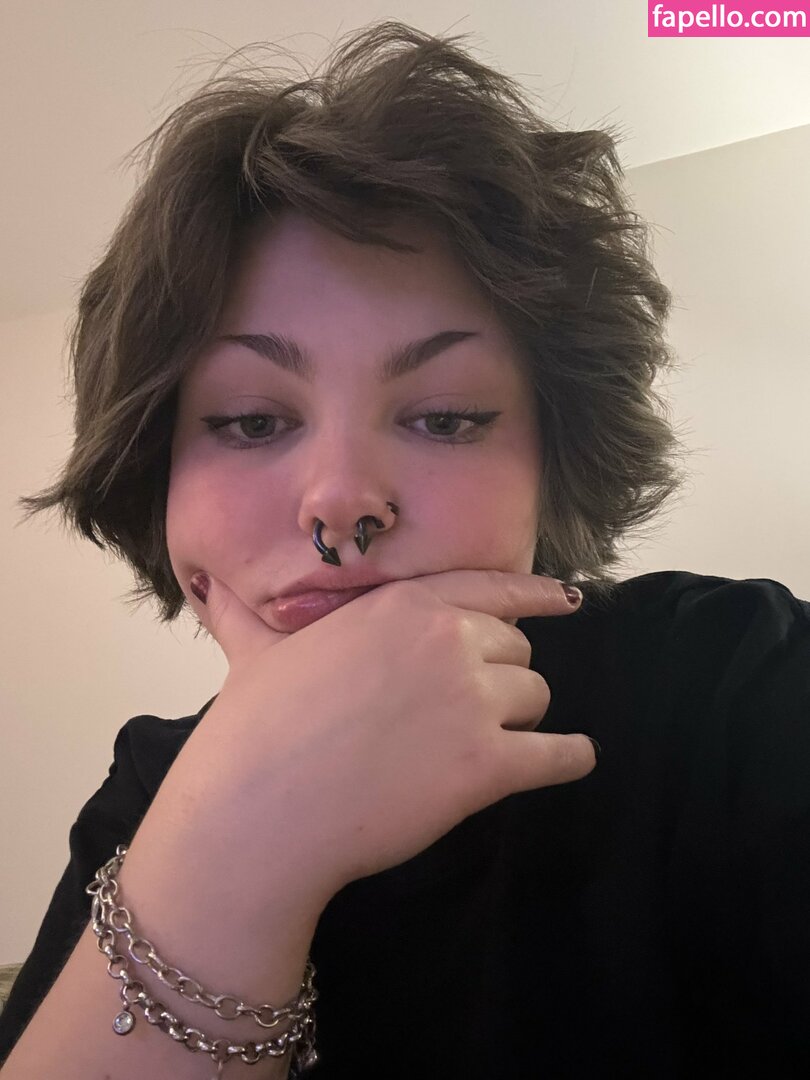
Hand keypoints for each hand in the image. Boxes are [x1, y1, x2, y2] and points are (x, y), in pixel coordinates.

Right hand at [155, 571, 595, 912]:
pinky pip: (559, 755)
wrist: (257, 811)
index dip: (536, 595)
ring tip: (481, 745)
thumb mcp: (255, 655)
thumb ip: (246, 616)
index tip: (568, 600)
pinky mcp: (488, 765)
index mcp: (402, 605)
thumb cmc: (253, 729)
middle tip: (459, 711)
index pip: (492, 586)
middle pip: (517, 649)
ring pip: (536, 697)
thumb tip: (209, 587)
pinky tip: (570, 760)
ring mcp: (471, 700)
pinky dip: (570, 758)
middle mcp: (447, 640)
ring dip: (521, 719)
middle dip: (499, 676)